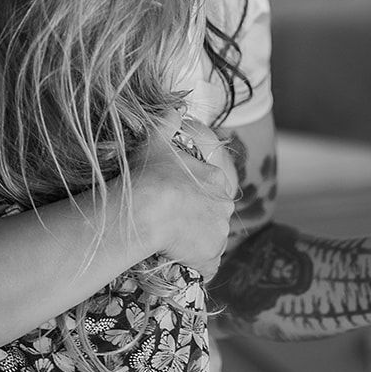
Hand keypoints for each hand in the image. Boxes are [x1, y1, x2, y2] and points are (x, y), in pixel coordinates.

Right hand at [132, 112, 236, 280]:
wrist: (145, 209)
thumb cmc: (148, 174)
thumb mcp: (155, 141)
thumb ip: (167, 121)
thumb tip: (176, 105)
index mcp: (216, 179)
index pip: (211, 192)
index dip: (192, 199)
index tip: (174, 204)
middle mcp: (225, 206)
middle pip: (213, 217)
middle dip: (196, 222)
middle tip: (170, 226)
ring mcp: (220, 234)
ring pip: (210, 241)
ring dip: (196, 244)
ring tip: (170, 244)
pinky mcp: (212, 257)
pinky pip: (208, 266)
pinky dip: (196, 266)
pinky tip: (179, 261)